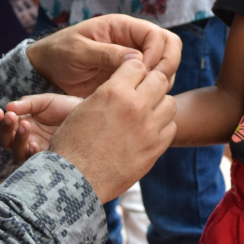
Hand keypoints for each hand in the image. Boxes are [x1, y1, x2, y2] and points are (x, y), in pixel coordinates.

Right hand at [0, 93, 80, 161]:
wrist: (89, 115)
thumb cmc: (64, 108)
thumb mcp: (45, 102)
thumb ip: (27, 104)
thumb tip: (8, 107)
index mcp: (22, 125)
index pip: (4, 127)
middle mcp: (26, 140)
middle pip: (6, 142)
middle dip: (5, 129)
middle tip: (10, 117)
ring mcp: (37, 151)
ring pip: (17, 153)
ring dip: (17, 139)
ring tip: (25, 124)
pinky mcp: (50, 160)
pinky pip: (35, 162)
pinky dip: (31, 153)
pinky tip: (34, 144)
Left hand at [27, 14, 181, 96]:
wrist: (47, 71)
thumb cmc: (58, 54)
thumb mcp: (78, 51)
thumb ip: (105, 54)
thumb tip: (137, 59)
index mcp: (121, 27)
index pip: (156, 34)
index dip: (156, 53)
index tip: (144, 71)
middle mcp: (132, 40)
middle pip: (169, 46)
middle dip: (168, 64)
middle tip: (156, 84)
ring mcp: (134, 59)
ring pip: (166, 65)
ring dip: (164, 79)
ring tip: (147, 95)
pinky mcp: (131, 77)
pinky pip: (153, 81)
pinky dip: (155, 90)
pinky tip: (141, 101)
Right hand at [50, 59, 177, 201]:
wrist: (75, 180)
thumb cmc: (72, 144)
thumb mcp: (84, 108)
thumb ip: (109, 92)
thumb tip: (125, 84)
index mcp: (114, 93)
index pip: (136, 64)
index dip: (132, 70)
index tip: (129, 77)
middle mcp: (134, 107)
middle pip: (159, 79)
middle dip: (150, 83)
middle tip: (141, 92)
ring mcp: (148, 129)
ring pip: (170, 103)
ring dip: (159, 104)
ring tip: (146, 112)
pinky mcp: (155, 149)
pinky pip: (171, 127)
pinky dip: (162, 126)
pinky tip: (148, 130)